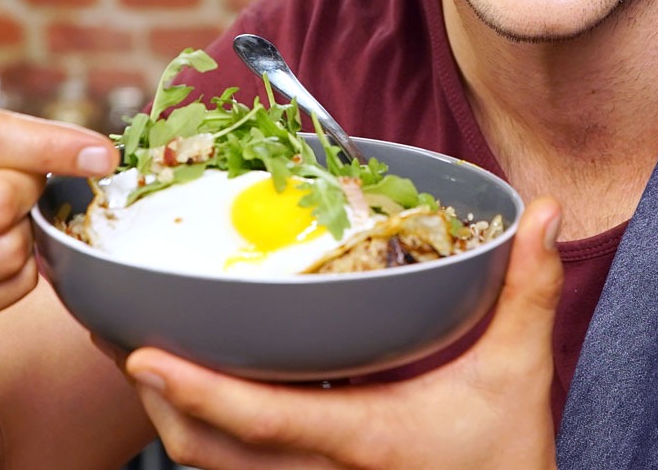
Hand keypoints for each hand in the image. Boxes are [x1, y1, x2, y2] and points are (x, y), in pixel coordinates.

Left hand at [123, 198, 564, 469]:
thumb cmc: (508, 456)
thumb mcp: (522, 371)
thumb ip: (528, 290)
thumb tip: (544, 212)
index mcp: (361, 435)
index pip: (262, 418)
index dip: (198, 390)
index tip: (143, 355)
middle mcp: (321, 468)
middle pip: (207, 449)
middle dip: (153, 399)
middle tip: (113, 335)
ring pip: (211, 464)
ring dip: (168, 416)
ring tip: (135, 355)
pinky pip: (235, 467)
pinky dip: (200, 430)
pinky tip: (187, 390)